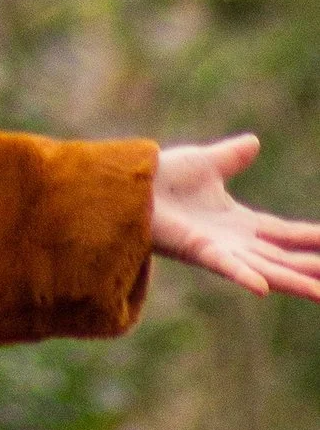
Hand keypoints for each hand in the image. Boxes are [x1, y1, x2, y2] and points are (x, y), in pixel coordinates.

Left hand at [150, 134, 319, 301]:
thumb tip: (254, 141)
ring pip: (265, 269)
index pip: (285, 234)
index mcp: (238, 223)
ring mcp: (217, 249)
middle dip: (313, 267)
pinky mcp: (196, 250)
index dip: (312, 239)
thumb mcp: (207, 163)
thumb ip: (232, 157)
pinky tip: (263, 288)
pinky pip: (224, 266)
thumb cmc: (161, 176)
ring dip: (294, 280)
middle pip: (283, 258)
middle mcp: (233, 242)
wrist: (128, 181)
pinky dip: (244, 277)